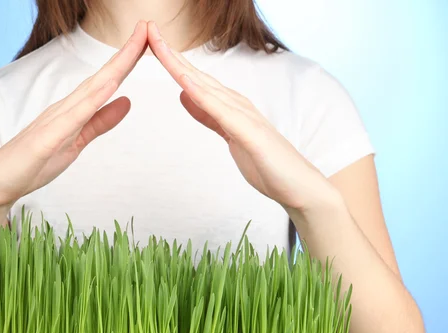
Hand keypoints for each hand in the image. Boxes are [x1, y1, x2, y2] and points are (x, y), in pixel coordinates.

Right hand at [0, 21, 148, 211]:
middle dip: (126, 53)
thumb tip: (127, 102)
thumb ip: (100, 122)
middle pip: (102, 78)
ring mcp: (53, 121)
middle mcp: (64, 108)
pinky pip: (72, 118)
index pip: (105, 82)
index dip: (127, 61)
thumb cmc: (33, 163)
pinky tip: (109, 87)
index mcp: (73, 110)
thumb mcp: (76, 142)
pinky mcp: (45, 140)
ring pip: (90, 91)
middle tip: (148, 26)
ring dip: (114, 68)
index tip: (148, 40)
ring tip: (135, 46)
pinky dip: (92, 101)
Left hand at [146, 21, 335, 211]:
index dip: (171, 61)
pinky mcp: (251, 135)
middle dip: (170, 53)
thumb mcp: (229, 135)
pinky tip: (186, 84)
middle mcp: (237, 105)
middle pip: (196, 75)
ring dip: (181, 67)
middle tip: (148, 29)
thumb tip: (184, 94)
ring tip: (160, 46)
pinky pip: (222, 114)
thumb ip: (208, 115)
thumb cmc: (268, 163)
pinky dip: (203, 97)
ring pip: (206, 87)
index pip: (194, 79)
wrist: (299, 187)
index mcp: (230, 106)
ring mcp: (245, 118)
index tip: (150, 42)